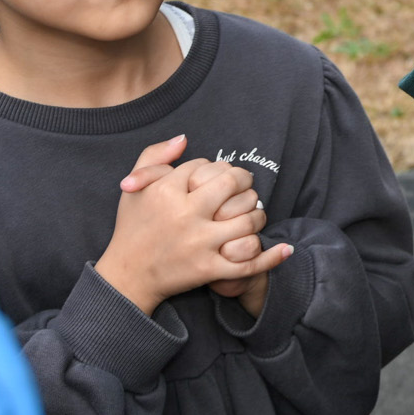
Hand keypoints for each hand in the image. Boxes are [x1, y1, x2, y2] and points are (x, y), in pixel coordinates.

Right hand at [97, 155, 290, 314]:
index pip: (205, 166)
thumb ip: (155, 156)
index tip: (213, 177)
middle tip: (245, 187)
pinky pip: (247, 263)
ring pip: (247, 220)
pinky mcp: (207, 269)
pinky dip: (270, 257)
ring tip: (253, 213)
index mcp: (166, 192)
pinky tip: (286, 248)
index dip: (213, 168)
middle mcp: (184, 215)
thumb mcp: (134, 189)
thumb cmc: (133, 228)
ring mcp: (198, 244)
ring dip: (258, 214)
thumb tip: (185, 137)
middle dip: (245, 181)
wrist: (127, 277)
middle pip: (233, 184)